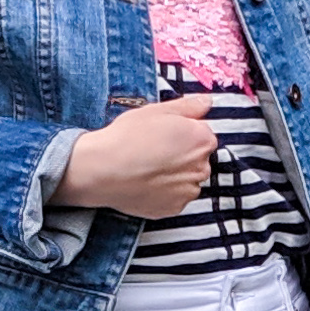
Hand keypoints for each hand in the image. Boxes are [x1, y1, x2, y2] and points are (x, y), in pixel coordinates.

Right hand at [60, 93, 217, 219]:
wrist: (103, 170)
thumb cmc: (128, 138)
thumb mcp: (157, 110)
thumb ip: (188, 106)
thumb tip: (206, 101)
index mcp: (202, 140)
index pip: (203, 134)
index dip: (183, 133)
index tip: (165, 134)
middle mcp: (202, 167)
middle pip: (197, 159)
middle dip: (182, 154)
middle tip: (154, 150)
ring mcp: (188, 191)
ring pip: (187, 180)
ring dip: (175, 175)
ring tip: (149, 168)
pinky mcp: (174, 208)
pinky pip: (175, 198)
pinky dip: (165, 192)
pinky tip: (147, 182)